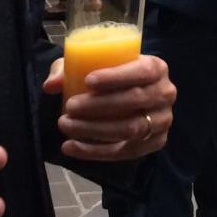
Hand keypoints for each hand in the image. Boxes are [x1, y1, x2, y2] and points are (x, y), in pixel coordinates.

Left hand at [43, 56, 174, 159]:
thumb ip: (68, 69)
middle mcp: (165, 94)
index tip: (87, 81)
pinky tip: (70, 147)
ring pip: (130, 129)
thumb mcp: (90, 65)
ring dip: (94, 130)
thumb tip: (51, 85)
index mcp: (156, 68)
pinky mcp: (154, 143)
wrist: (129, 96)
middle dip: (99, 106)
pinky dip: (95, 152)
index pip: (142, 71)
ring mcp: (162, 121)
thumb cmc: (110, 76)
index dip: (116, 77)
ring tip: (66, 125)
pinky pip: (125, 152)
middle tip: (69, 106)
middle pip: (134, 101)